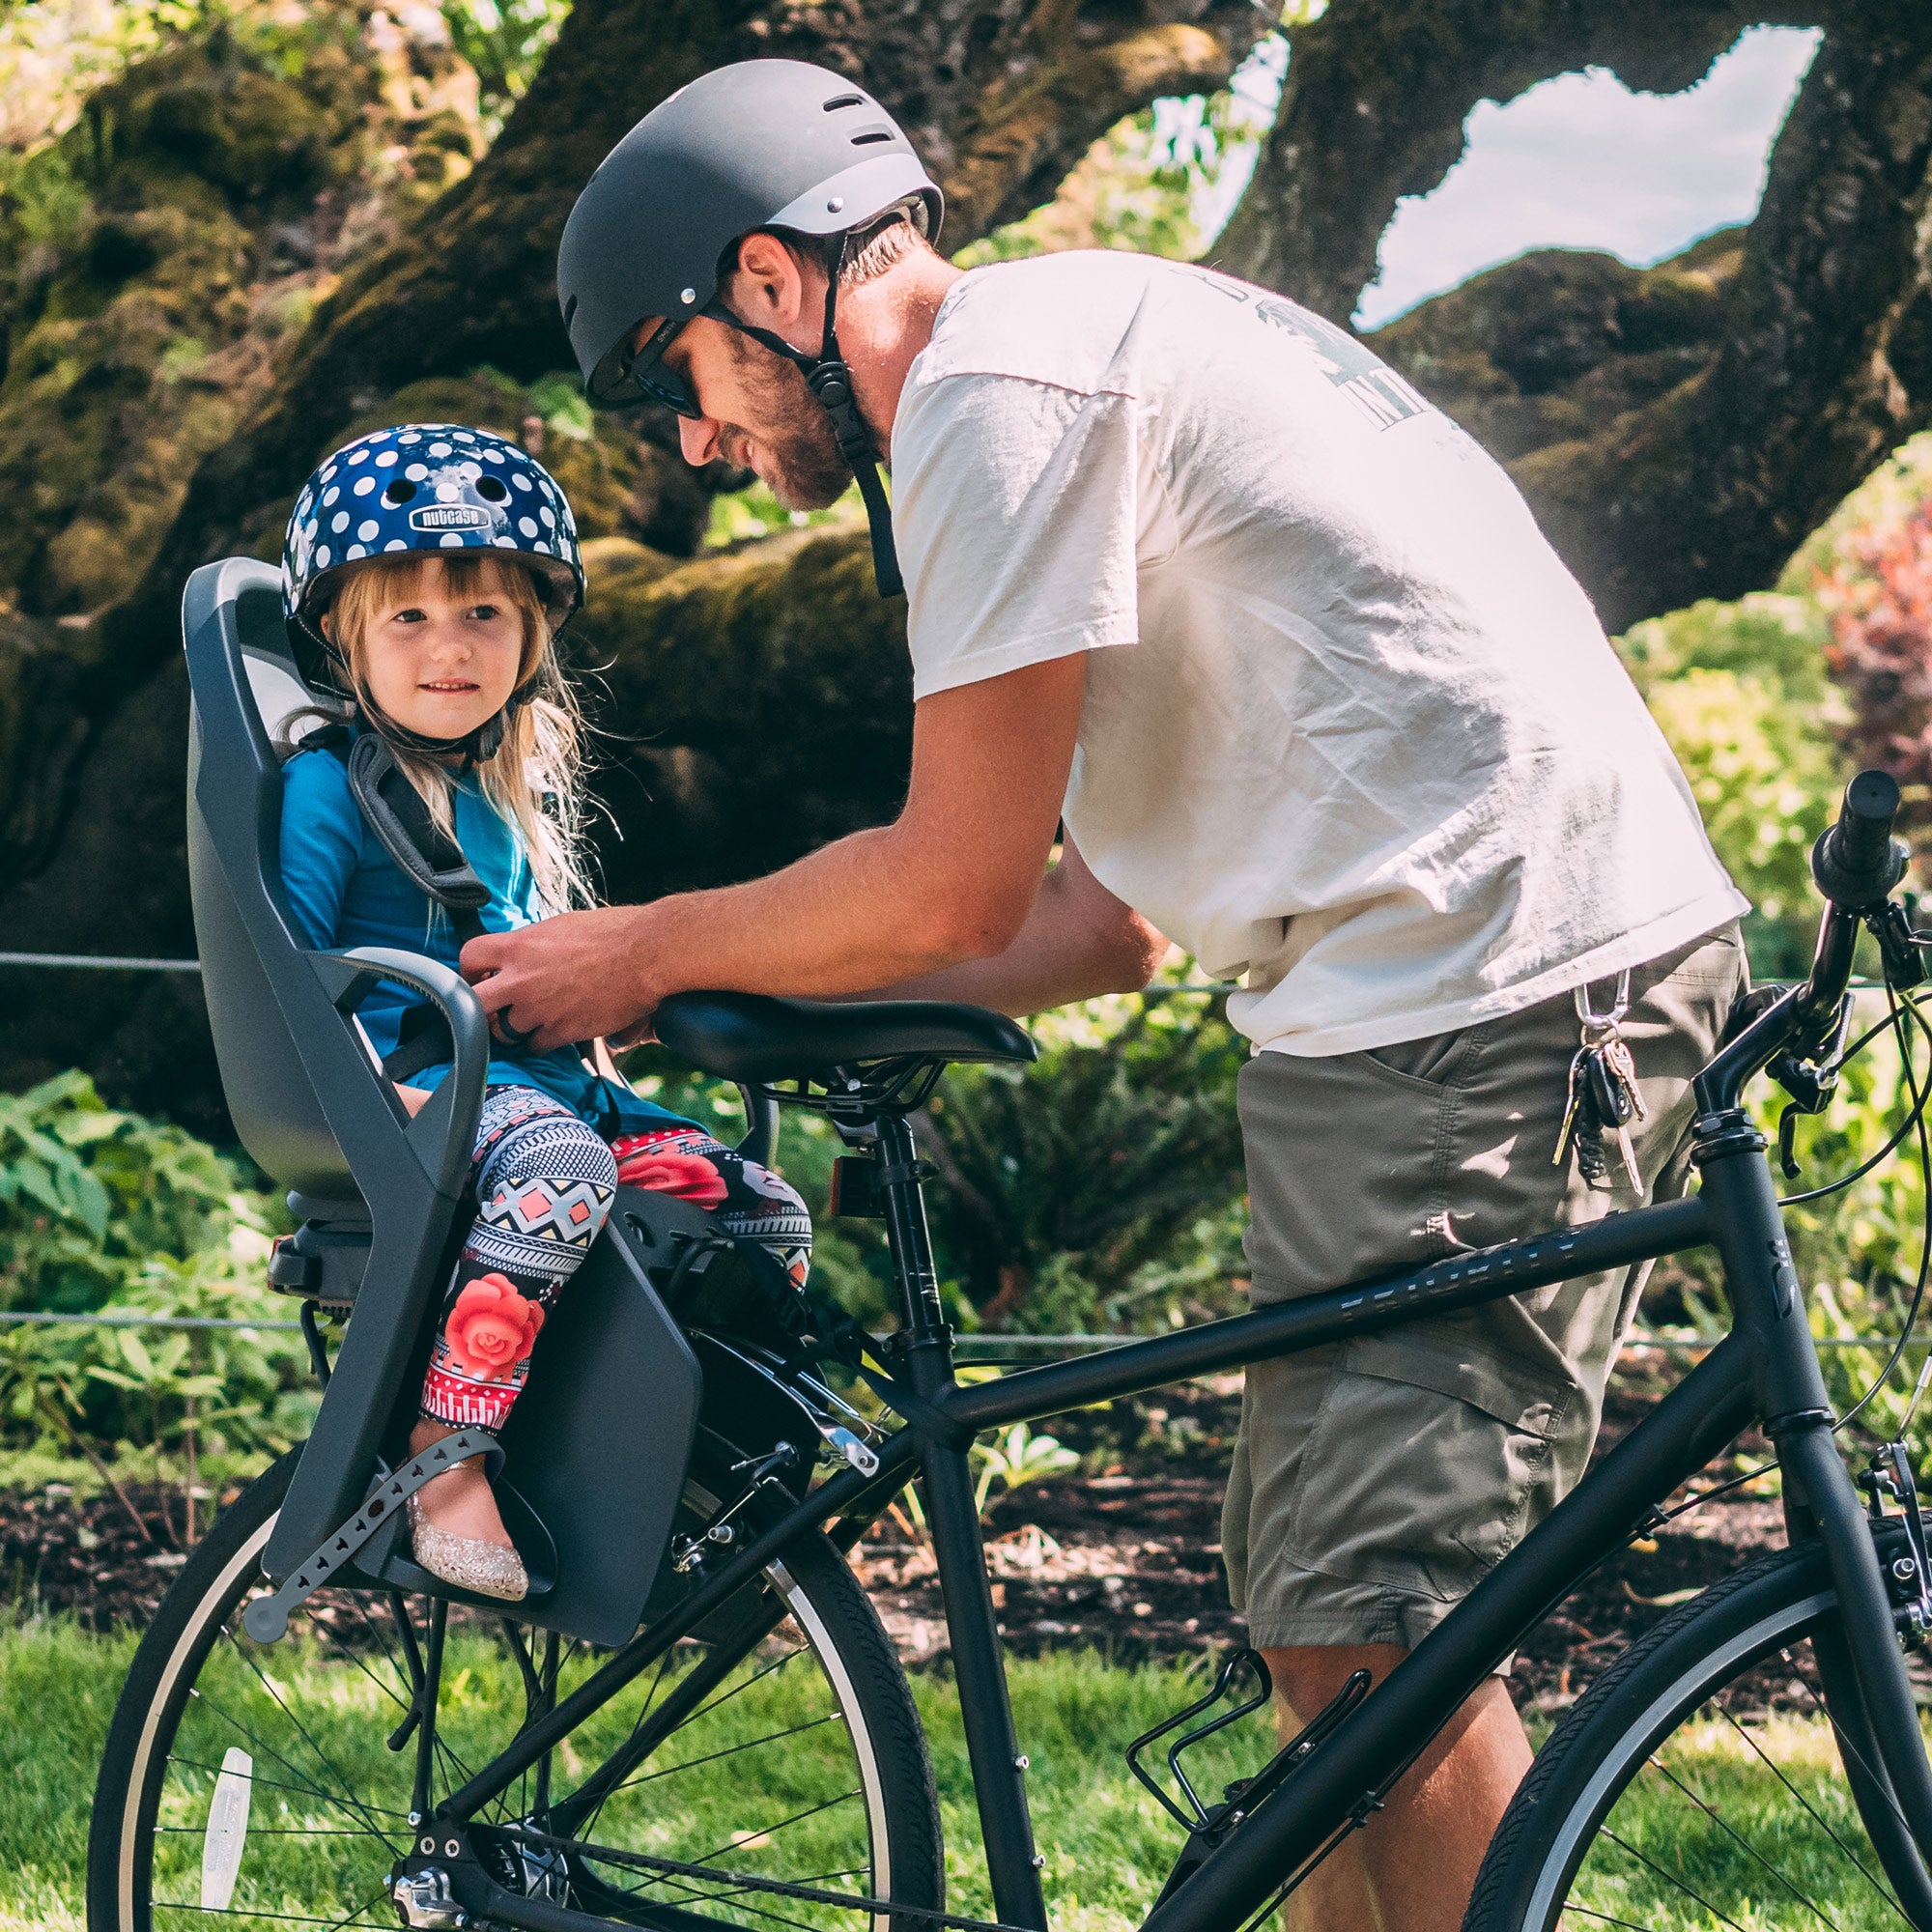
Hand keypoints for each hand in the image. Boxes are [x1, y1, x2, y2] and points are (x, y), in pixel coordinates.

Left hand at [460, 907, 658, 1052]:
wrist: (647, 953)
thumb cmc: (612, 932)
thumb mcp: (561, 926)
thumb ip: (533, 944)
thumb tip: (522, 953)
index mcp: (519, 946)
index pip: (469, 957)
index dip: (469, 970)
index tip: (480, 977)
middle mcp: (522, 979)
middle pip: (473, 1004)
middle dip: (481, 1009)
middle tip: (494, 1009)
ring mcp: (540, 1009)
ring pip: (504, 1032)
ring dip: (514, 1029)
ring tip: (531, 1020)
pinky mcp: (562, 1031)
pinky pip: (536, 1045)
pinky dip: (543, 1041)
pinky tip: (556, 1028)